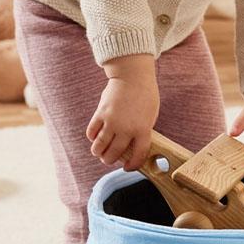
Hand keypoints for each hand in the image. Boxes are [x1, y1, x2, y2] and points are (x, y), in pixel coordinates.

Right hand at [86, 54, 158, 169]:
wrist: (133, 76)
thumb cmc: (145, 95)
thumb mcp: (151, 116)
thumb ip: (142, 131)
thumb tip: (132, 146)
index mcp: (143, 130)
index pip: (138, 156)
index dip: (133, 165)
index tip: (128, 167)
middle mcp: (126, 128)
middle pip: (114, 154)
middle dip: (110, 160)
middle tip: (108, 160)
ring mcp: (112, 121)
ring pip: (99, 146)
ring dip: (98, 152)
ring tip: (99, 153)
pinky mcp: (100, 113)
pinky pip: (92, 132)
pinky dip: (92, 137)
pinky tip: (95, 138)